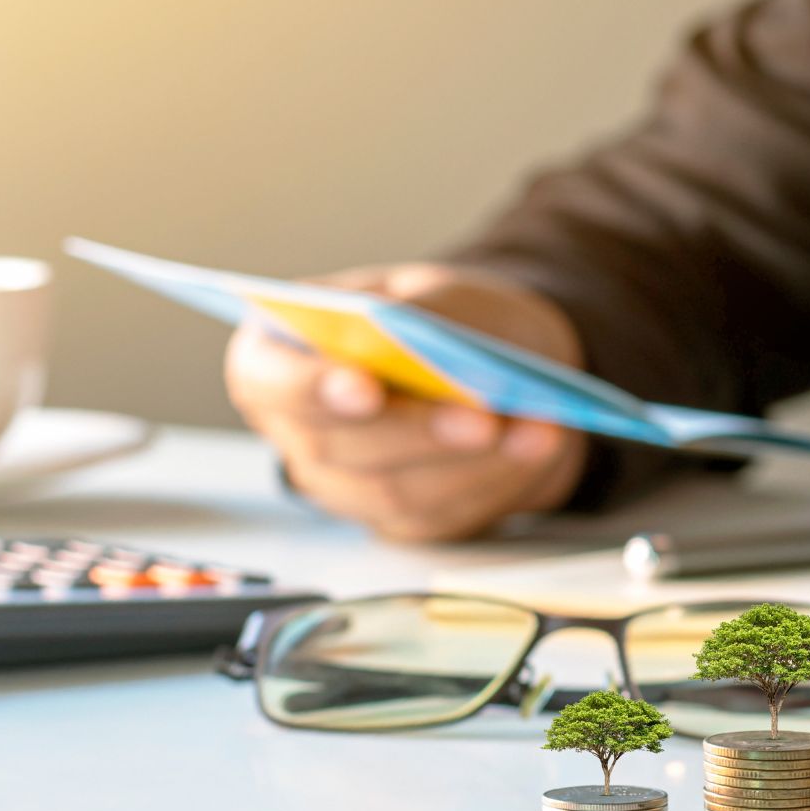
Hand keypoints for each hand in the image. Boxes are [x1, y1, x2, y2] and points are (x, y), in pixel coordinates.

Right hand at [225, 263, 588, 541]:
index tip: (363, 386)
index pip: (269, 382)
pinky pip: (444, 514)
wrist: (494, 365)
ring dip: (473, 463)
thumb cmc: (446, 319)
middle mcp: (302, 432)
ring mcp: (348, 486)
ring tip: (536, 429)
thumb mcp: (433, 291)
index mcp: (278, 358)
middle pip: (338, 447)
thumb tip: (414, 337)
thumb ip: (418, 312)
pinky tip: (540, 446)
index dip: (310, 388)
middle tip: (479, 417)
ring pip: (397, 492)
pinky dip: (499, 479)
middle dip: (417, 432)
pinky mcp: (404, 519)